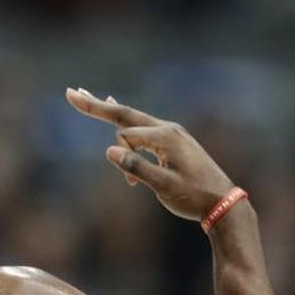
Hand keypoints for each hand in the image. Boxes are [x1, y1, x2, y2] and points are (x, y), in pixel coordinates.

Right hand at [66, 88, 234, 221]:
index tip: (129, 185)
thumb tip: (108, 151)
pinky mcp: (172, 142)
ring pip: (132, 119)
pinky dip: (123, 120)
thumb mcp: (164, 186)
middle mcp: (167, 129)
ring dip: (108, 113)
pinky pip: (142, 126)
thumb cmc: (194, 197)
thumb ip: (136, 168)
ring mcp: (171, 133)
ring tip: (86, 96)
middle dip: (96, 104)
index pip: (126, 137)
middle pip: (124, 113)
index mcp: (165, 136)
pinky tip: (115, 105)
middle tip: (70, 92)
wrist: (224, 203)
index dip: (121, 158)